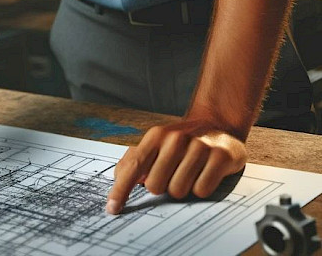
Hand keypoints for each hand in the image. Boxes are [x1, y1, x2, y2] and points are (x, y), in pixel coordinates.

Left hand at [105, 118, 246, 214]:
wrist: (217, 124)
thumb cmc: (182, 140)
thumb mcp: (157, 142)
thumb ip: (136, 158)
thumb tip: (118, 178)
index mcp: (156, 135)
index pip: (133, 166)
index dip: (121, 189)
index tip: (112, 208)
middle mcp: (175, 139)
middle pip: (155, 186)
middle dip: (162, 186)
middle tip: (172, 173)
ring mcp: (198, 147)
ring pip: (178, 191)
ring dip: (182, 188)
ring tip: (190, 172)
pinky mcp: (219, 158)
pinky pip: (201, 191)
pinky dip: (201, 188)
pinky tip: (204, 174)